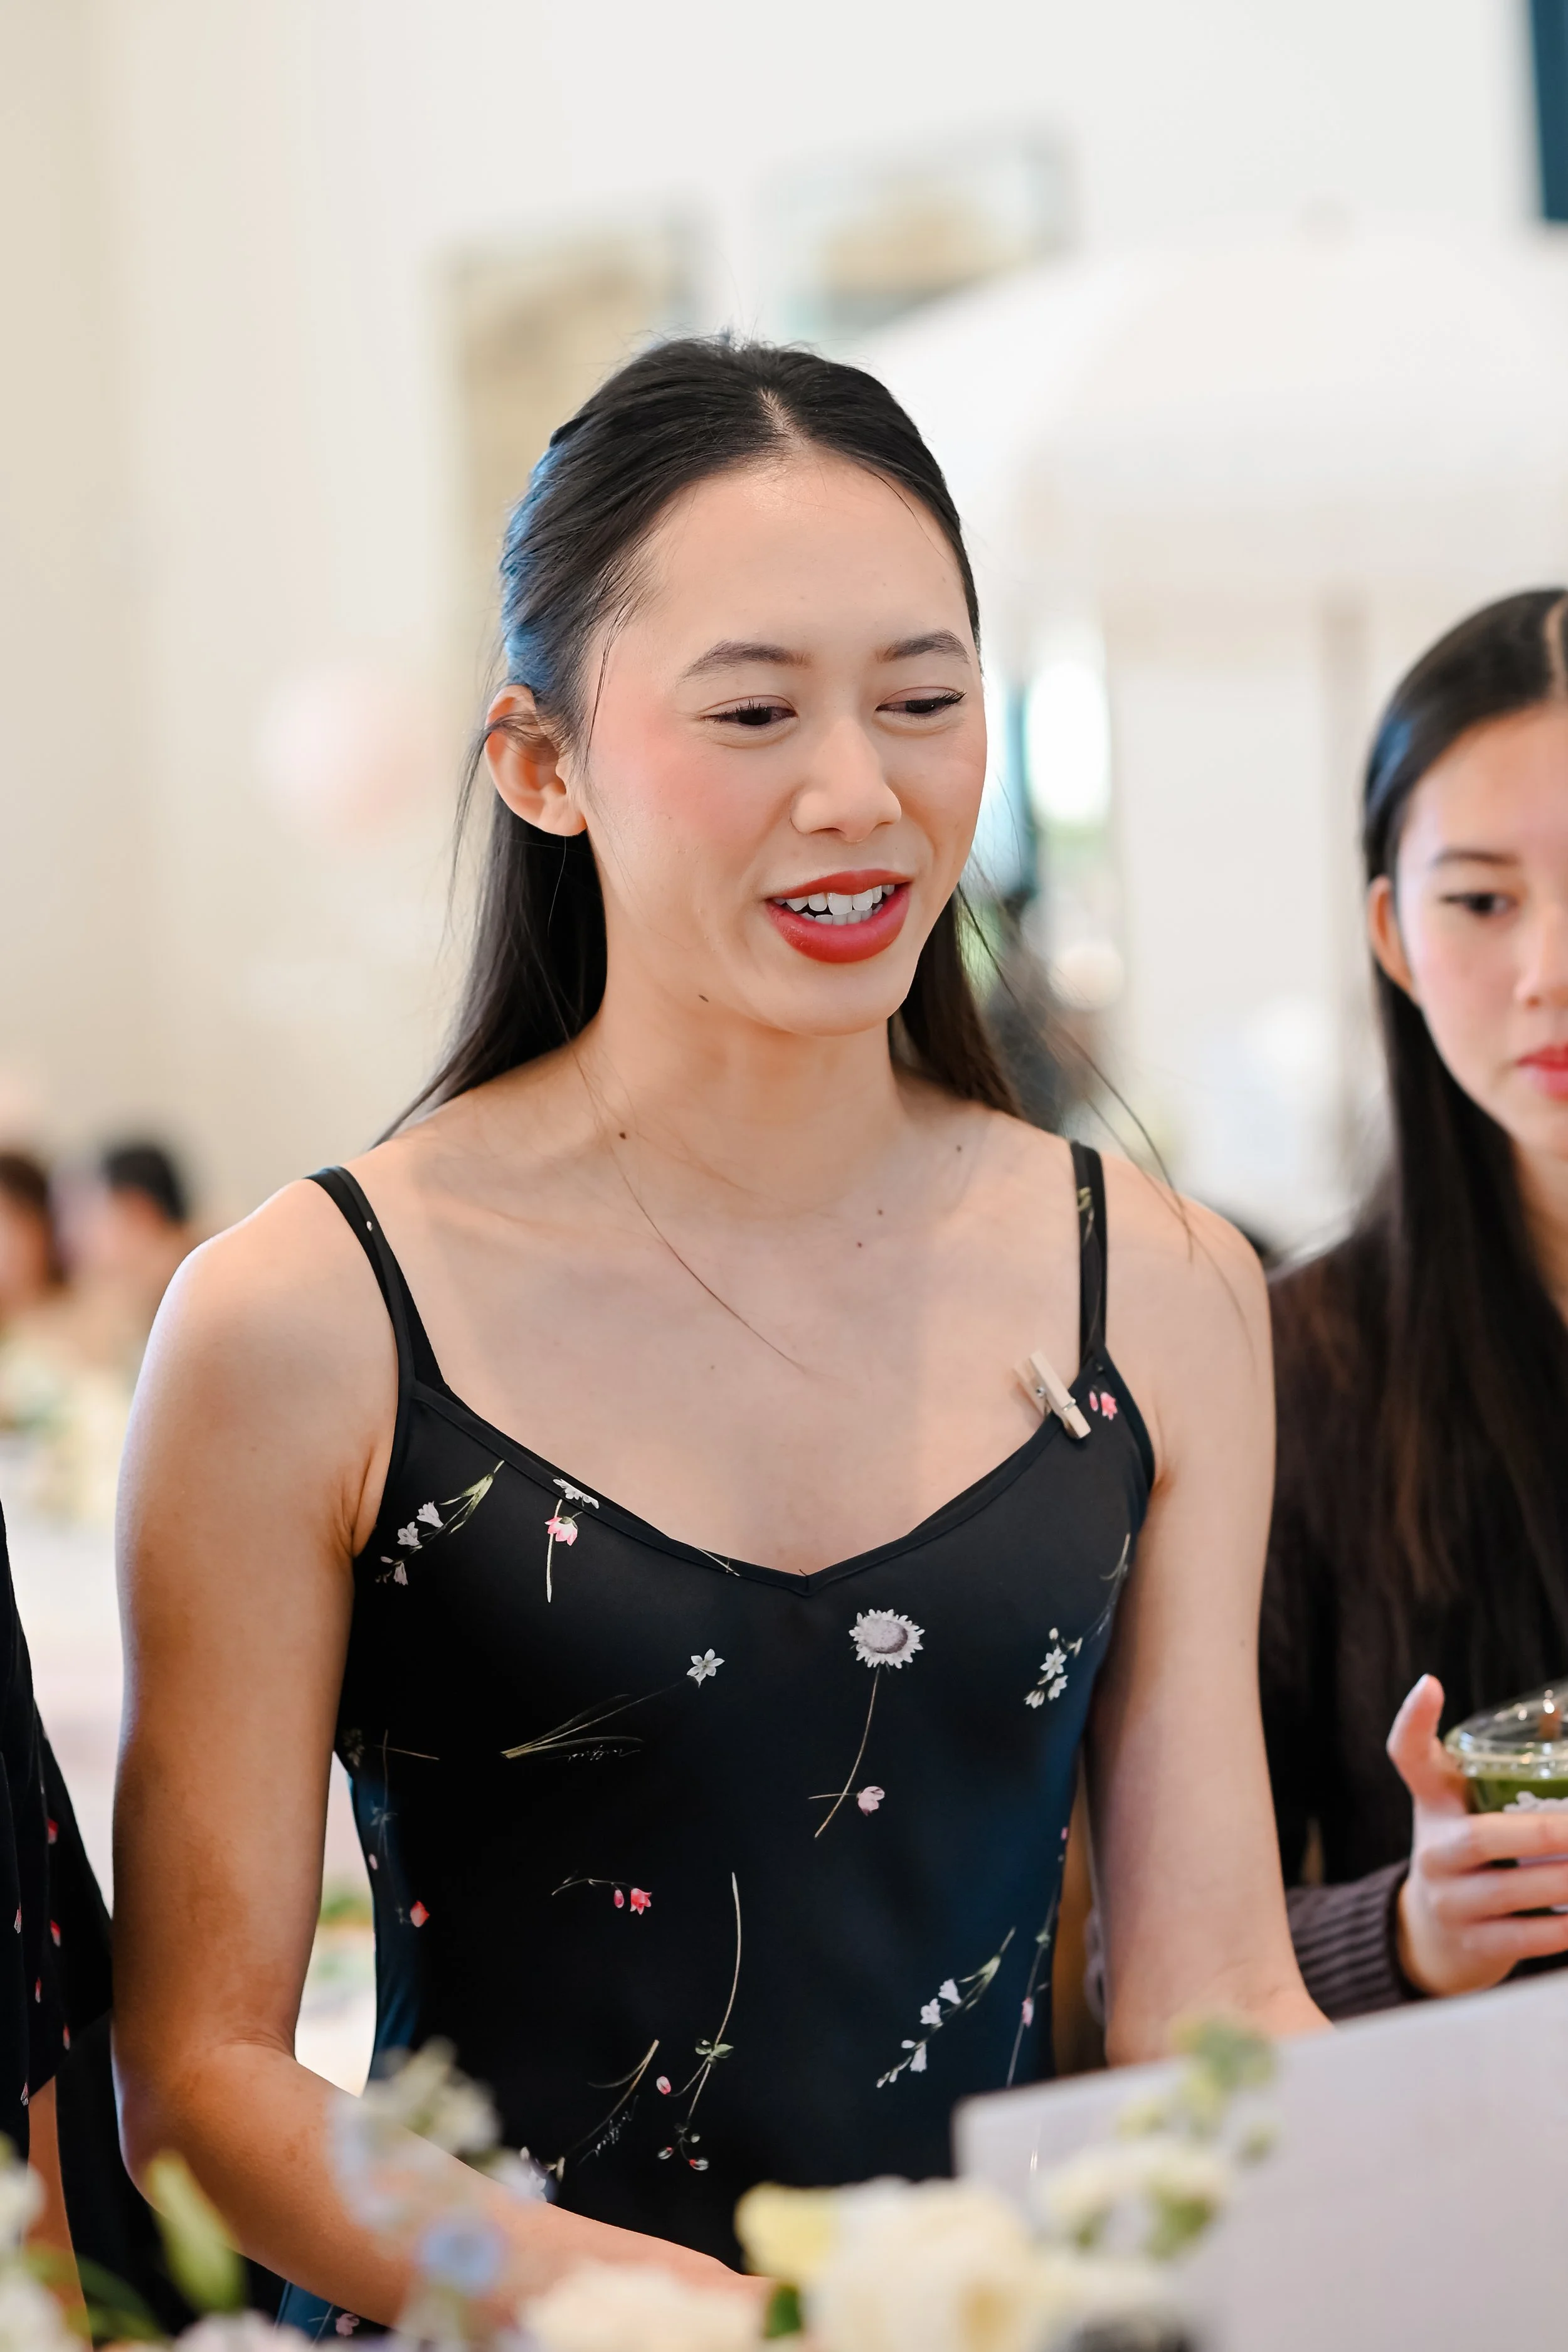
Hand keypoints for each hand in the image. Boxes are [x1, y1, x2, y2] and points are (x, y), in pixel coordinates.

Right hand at [1389, 1674, 1567, 1996]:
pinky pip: (1527, 1937)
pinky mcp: (1473, 1945)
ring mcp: (1449, 1902)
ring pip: (1511, 1891)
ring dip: (1567, 1881)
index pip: (1409, 1756)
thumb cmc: (1466, 1854)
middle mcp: (1433, 1850)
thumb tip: (1557, 1720)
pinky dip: (1566, 1928)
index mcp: (1432, 1804)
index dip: (1414, 1721)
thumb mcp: (1467, 1808)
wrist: (1431, 1936)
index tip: (1431, 1685)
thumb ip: (1502, 1775)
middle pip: (1480, 1837)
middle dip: (1545, 1833)